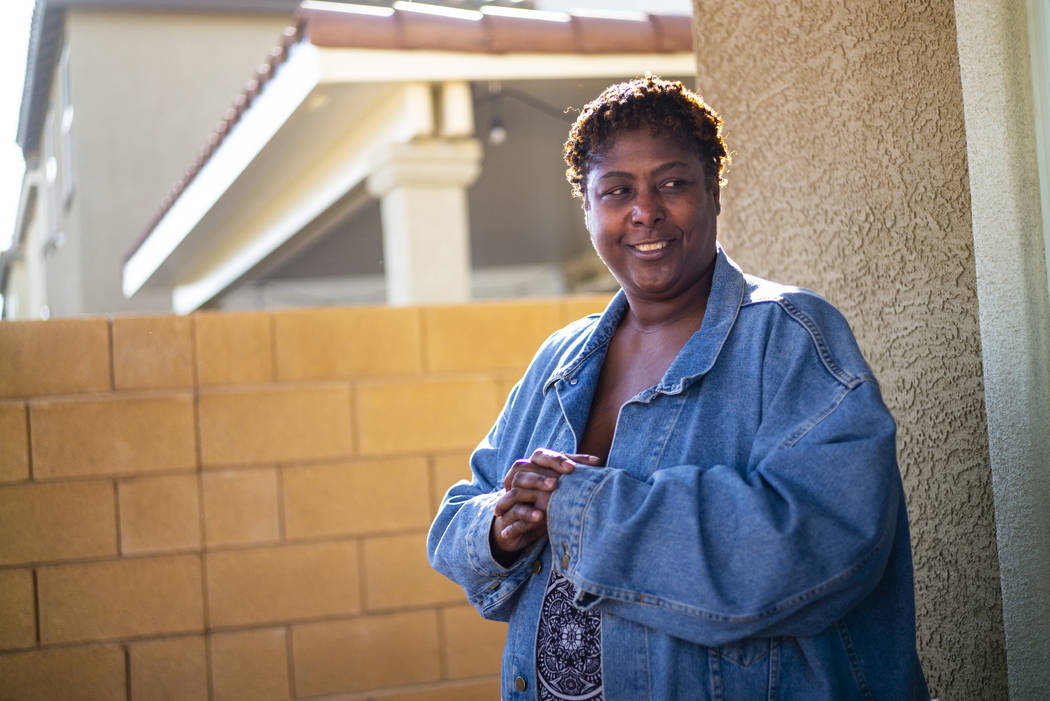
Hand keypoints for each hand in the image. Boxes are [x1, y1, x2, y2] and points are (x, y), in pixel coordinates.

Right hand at [490, 449, 599, 563]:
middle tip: (569, 470)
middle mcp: (519, 478)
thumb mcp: (555, 494)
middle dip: (550, 465)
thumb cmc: (539, 507)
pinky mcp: (506, 513)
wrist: (514, 530)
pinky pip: (514, 509)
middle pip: (530, 463)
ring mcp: (510, 494)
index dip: (561, 457)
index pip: (544, 456)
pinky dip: (527, 512)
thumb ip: (570, 479)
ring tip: (554, 487)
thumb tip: (597, 464)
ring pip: (519, 481)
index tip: (582, 463)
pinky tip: (540, 516)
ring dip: (537, 482)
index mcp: (531, 469)